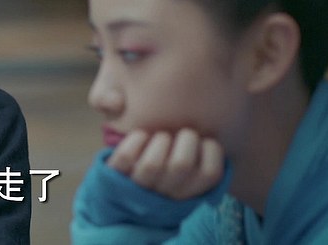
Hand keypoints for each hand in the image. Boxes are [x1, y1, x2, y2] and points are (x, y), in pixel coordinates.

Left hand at [106, 128, 223, 199]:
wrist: (123, 191)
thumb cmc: (165, 167)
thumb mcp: (187, 164)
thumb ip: (199, 151)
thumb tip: (210, 135)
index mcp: (189, 192)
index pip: (211, 174)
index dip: (211, 150)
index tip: (203, 141)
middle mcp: (166, 194)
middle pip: (182, 164)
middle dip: (185, 138)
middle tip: (181, 134)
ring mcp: (140, 187)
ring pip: (152, 164)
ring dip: (160, 140)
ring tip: (160, 137)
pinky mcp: (116, 175)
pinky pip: (126, 157)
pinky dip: (135, 139)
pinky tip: (141, 135)